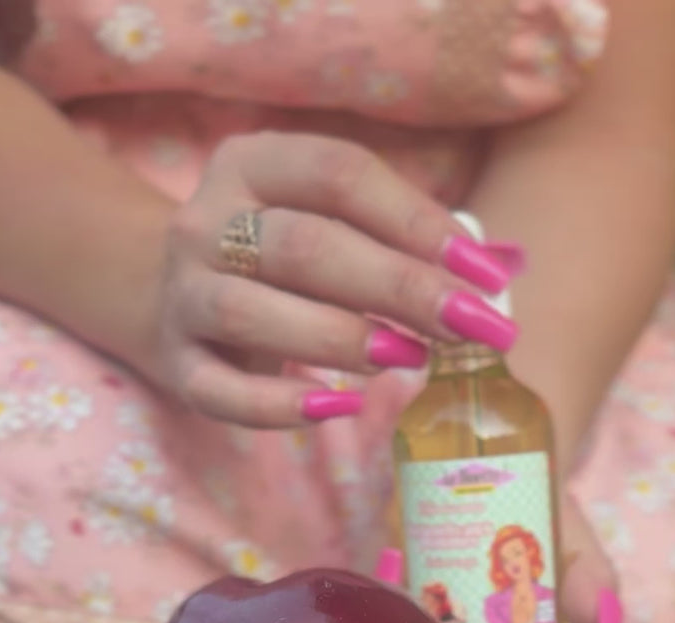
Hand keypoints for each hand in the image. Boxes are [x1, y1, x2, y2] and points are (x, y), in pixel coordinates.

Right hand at [152, 131, 514, 428]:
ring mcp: (182, 295)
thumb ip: (403, 240)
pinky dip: (280, 406)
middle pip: (305, 246)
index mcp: (252, 164)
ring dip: (340, 337)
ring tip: (406, 358)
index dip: (417, 220)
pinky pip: (221, 391)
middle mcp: (205, 222)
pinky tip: (338, 407)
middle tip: (466, 326)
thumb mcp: (332, 226)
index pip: (340, 175)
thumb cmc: (284, 264)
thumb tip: (500, 270)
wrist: (173, 298)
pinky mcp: (176, 365)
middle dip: (398, 287)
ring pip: (253, 313)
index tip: (483, 273)